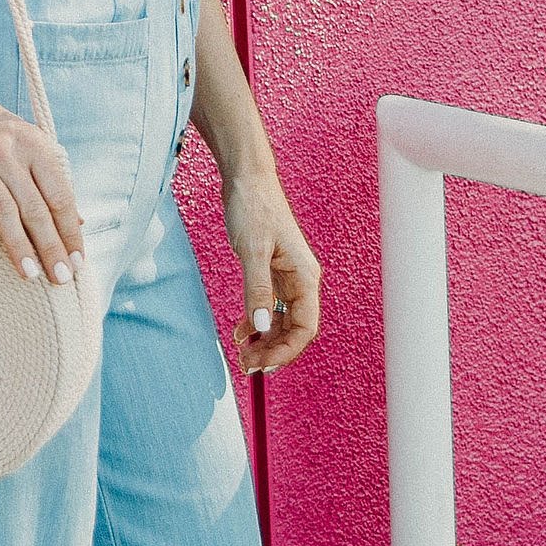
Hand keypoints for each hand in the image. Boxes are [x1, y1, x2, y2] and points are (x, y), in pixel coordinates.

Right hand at [0, 80, 85, 288]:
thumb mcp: (23, 142)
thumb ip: (48, 179)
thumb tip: (76, 221)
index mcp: (34, 145)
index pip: (60, 195)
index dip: (70, 231)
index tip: (78, 262)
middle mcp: (8, 150)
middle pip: (35, 207)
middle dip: (51, 247)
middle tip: (61, 278)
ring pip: (3, 208)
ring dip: (18, 245)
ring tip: (29, 274)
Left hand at [223, 168, 318, 374]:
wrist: (246, 179)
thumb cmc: (253, 208)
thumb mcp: (252, 250)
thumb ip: (258, 290)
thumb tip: (263, 327)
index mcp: (304, 277)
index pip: (305, 328)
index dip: (286, 352)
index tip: (261, 365)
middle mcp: (301, 280)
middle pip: (295, 329)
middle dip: (274, 351)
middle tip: (246, 364)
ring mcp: (287, 277)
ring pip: (283, 321)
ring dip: (266, 341)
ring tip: (242, 352)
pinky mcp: (273, 272)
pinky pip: (271, 307)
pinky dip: (258, 322)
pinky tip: (240, 331)